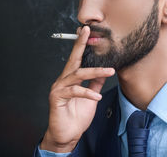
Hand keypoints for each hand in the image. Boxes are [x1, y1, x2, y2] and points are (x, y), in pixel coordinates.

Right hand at [40, 26, 114, 152]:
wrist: (68, 135)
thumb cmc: (78, 115)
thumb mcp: (91, 95)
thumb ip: (96, 82)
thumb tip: (105, 71)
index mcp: (71, 77)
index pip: (78, 58)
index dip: (82, 44)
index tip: (88, 31)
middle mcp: (64, 79)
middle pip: (73, 58)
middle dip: (80, 43)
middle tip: (87, 31)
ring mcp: (59, 87)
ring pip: (78, 74)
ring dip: (95, 71)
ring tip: (110, 71)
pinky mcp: (57, 97)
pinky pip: (74, 91)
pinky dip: (87, 92)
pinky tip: (96, 96)